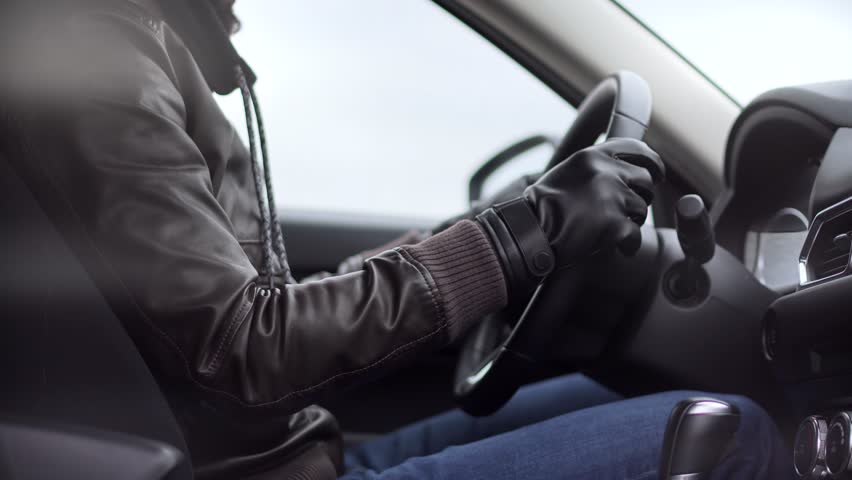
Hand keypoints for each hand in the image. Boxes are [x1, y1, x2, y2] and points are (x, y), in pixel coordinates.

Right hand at [524, 138, 663, 263]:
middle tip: (630, 210)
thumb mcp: (567, 172)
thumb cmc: (542, 208)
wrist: (529, 231)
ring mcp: (611, 196)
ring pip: (641, 208)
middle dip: (642, 197)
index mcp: (592, 156)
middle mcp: (605, 171)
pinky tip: (619, 247)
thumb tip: (622, 170)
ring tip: (614, 230)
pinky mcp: (613, 223)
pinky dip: (629, 244)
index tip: (656, 174)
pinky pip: (635, 234)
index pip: (637, 149)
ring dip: (633, 221)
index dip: (653, 163)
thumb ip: (594, 168)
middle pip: (645, 180)